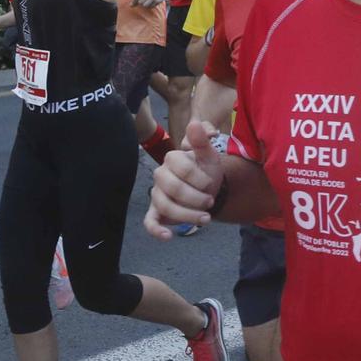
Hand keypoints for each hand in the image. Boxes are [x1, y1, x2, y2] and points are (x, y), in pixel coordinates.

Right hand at [146, 121, 224, 237]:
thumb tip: (196, 124)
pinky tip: (168, 237)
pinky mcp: (156, 211)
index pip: (182, 169)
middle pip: (173, 189)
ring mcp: (157, 194)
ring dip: (187, 215)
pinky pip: (150, 222)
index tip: (211, 183)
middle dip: (196, 198)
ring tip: (206, 218)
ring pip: (165, 206)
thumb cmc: (206, 170)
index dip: (200, 179)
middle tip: (210, 202)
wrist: (209, 188)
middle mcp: (160, 175)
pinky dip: (157, 230)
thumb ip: (202, 141)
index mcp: (172, 159)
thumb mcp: (209, 155)